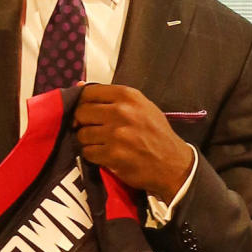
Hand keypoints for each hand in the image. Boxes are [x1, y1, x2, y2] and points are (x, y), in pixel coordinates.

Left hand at [74, 83, 194, 202]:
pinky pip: (87, 152)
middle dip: (83, 122)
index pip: (89, 92)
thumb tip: (78, 87)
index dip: (82, 102)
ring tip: (100, 143)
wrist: (173, 164)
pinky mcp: (113, 155)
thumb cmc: (156, 133)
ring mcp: (116, 134)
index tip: (86, 111)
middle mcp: (122, 111)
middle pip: (82, 112)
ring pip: (82, 134)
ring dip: (87, 141)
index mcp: (128, 96)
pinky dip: (93, 155)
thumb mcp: (141, 106)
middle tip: (92, 129)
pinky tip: (104, 154)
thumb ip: (111, 97)